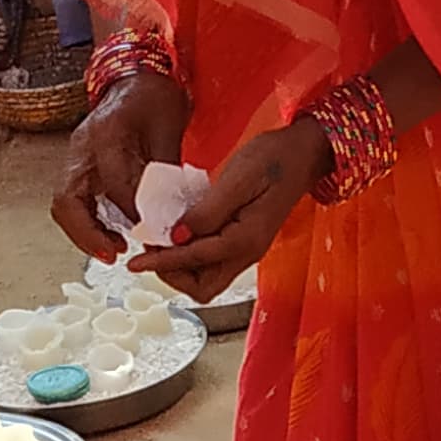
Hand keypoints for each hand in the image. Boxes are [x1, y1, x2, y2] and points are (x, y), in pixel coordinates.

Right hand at [56, 70, 188, 263]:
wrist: (137, 76)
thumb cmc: (156, 98)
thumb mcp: (170, 130)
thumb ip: (165, 174)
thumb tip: (168, 218)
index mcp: (107, 133)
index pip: (115, 185)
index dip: (134, 214)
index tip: (156, 232)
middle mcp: (82, 147)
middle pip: (67, 200)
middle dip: (87, 233)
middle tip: (115, 254)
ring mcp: (75, 157)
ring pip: (65, 204)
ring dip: (85, 233)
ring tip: (115, 250)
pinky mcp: (79, 166)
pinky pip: (74, 201)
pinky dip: (88, 223)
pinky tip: (112, 236)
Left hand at [143, 119, 326, 300]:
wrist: (303, 154)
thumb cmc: (274, 159)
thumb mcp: (238, 178)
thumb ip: (208, 211)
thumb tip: (177, 237)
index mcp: (246, 239)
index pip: (196, 260)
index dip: (163, 262)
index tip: (136, 262)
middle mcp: (247, 253)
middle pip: (202, 287)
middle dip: (172, 273)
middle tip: (151, 247)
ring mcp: (246, 250)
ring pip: (206, 278)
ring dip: (180, 266)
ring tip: (162, 239)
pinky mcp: (242, 242)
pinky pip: (212, 261)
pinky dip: (191, 254)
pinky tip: (179, 231)